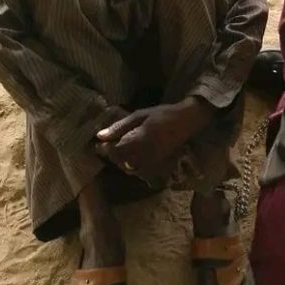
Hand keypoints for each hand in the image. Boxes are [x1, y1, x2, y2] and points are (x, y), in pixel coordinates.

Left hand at [94, 97, 213, 180]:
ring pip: (128, 168)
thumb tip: (100, 136)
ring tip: (120, 150)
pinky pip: (138, 170)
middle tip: (108, 145)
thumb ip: (120, 127)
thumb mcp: (139, 115)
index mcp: (137, 141)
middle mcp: (143, 155)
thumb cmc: (162, 114)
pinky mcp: (156, 165)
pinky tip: (132, 156)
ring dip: (121, 161)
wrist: (186, 121)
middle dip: (112, 154)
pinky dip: (131, 165)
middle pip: (119, 161)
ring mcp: (150, 162)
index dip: (104, 149)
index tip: (97, 144)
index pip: (114, 151)